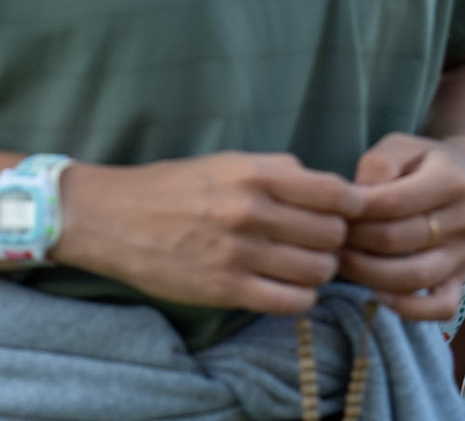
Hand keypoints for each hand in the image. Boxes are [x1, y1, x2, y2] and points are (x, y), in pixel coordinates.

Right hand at [58, 152, 364, 315]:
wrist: (113, 217)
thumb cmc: (173, 186)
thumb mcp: (226, 162)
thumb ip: (277, 171)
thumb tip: (325, 187)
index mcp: (254, 174)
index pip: (333, 192)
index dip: (351, 206)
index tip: (349, 213)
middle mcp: (250, 211)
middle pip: (331, 234)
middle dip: (334, 241)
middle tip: (320, 243)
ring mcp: (238, 252)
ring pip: (317, 270)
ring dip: (319, 271)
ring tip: (304, 266)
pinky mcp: (225, 288)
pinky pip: (290, 302)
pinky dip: (300, 299)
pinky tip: (288, 289)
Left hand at [338, 132, 464, 320]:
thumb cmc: (423, 161)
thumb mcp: (401, 146)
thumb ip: (378, 165)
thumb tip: (355, 197)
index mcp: (451, 181)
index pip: (394, 203)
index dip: (357, 211)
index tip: (331, 211)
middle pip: (400, 241)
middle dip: (356, 241)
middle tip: (327, 238)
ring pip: (415, 276)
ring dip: (369, 274)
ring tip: (341, 262)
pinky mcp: (462, 279)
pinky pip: (441, 307)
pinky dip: (408, 309)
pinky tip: (377, 295)